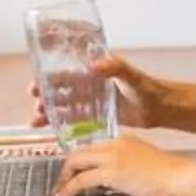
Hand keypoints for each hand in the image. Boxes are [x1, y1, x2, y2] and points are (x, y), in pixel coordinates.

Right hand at [27, 53, 167, 131]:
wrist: (161, 108)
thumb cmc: (148, 87)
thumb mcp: (131, 75)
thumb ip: (115, 68)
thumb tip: (95, 65)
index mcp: (94, 71)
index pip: (65, 73)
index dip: (48, 79)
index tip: (36, 86)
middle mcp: (89, 85)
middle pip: (59, 90)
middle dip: (44, 97)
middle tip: (35, 105)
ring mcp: (92, 101)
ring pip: (63, 106)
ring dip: (48, 112)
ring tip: (36, 121)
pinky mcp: (96, 116)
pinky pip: (74, 119)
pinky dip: (61, 124)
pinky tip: (49, 130)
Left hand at [52, 136, 195, 195]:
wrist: (181, 177)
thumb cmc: (172, 176)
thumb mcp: (147, 164)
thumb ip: (129, 167)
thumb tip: (118, 180)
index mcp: (124, 140)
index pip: (93, 148)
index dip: (80, 162)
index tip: (75, 174)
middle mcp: (114, 144)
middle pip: (79, 152)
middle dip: (66, 169)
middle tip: (61, 184)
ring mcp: (111, 156)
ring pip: (75, 162)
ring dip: (63, 179)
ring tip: (58, 193)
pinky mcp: (110, 172)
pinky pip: (81, 180)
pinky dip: (68, 189)